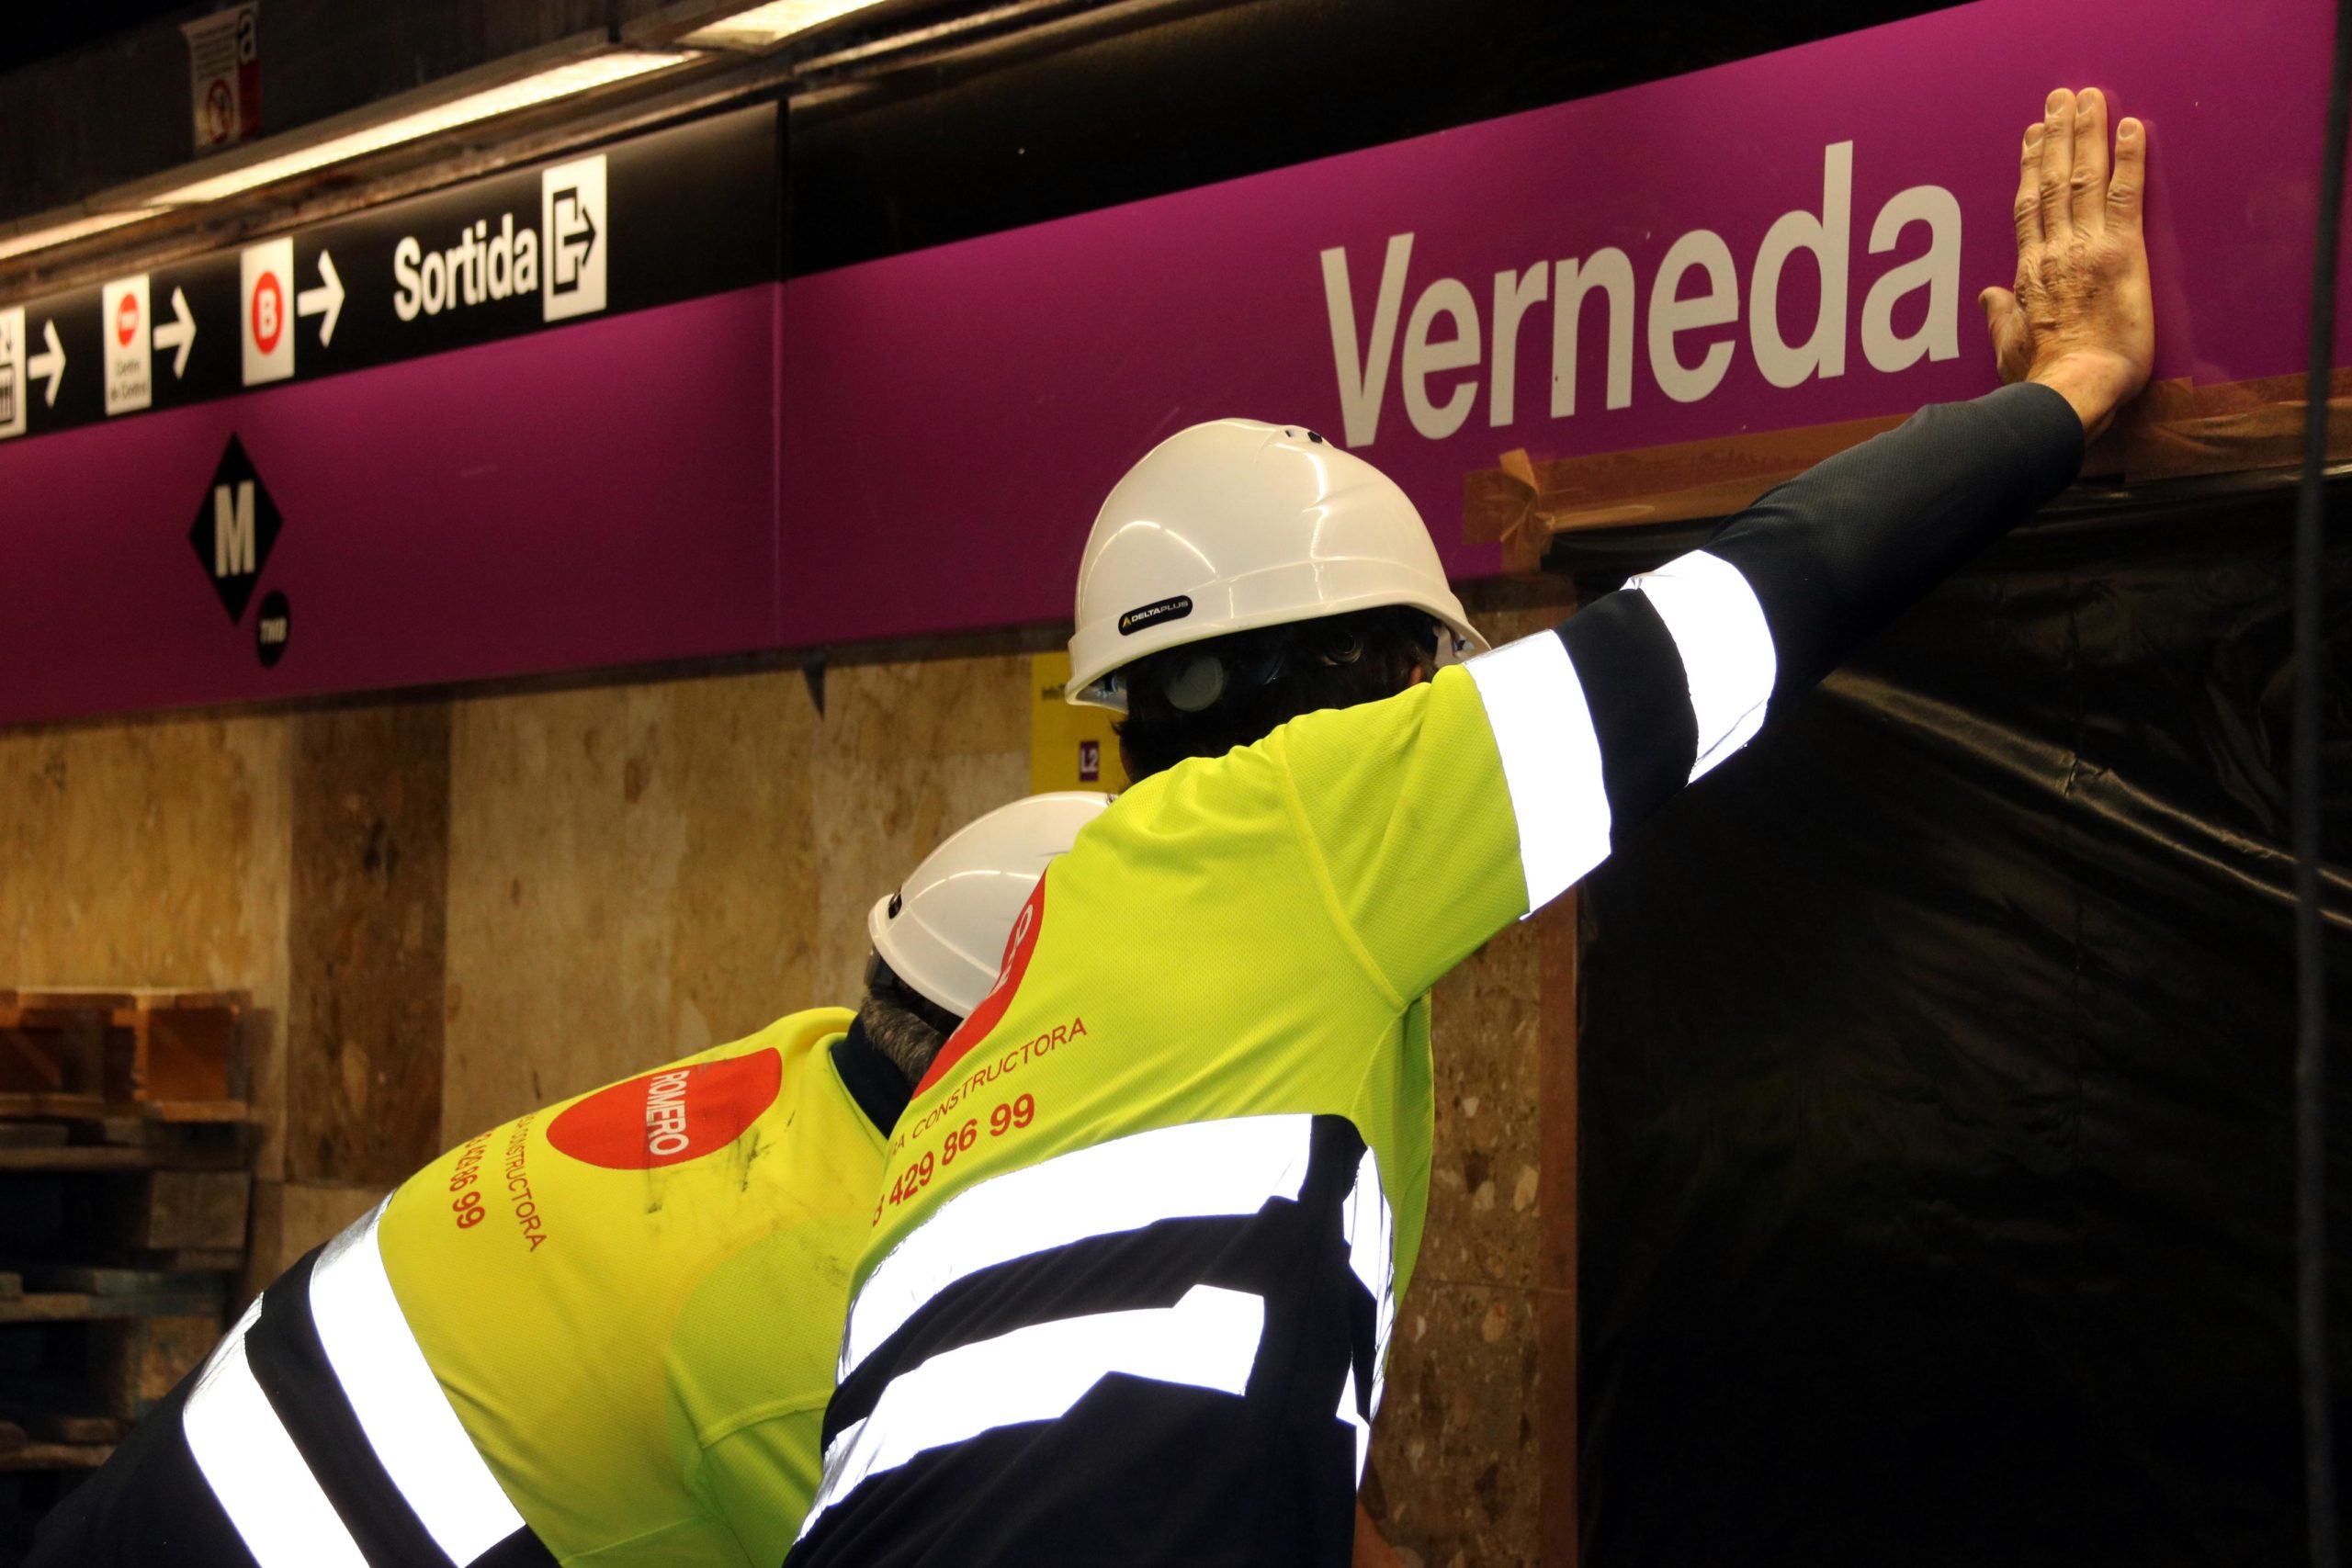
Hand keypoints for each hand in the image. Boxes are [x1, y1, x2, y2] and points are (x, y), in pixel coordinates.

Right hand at [1979, 87, 2154, 443]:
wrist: (2070, 394)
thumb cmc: (2039, 382)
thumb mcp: (2008, 348)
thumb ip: (1999, 316)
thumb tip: (1987, 297)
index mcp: (2027, 274)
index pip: (2027, 208)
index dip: (2029, 168)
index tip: (2031, 136)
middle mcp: (2054, 252)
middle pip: (2052, 181)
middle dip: (2057, 136)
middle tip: (2060, 99)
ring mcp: (2086, 248)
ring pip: (2082, 178)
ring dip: (2086, 133)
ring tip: (2089, 98)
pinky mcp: (2121, 254)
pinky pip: (2125, 195)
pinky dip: (2128, 159)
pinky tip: (2131, 128)